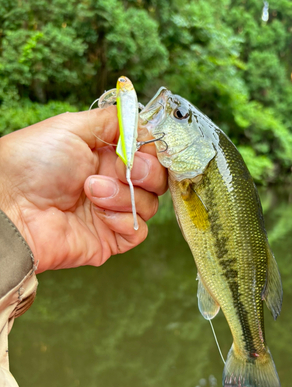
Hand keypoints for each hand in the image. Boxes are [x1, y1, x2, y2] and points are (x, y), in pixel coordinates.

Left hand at [0, 106, 166, 272]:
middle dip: (147, 172)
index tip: (138, 149)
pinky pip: (139, 231)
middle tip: (125, 170)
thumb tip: (139, 120)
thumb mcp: (71, 127)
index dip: (150, 151)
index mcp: (105, 155)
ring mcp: (113, 212)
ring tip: (91, 191)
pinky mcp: (111, 238)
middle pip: (155, 179)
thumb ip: (112, 121)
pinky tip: (100, 215)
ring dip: (124, 195)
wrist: (12, 207)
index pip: (148, 153)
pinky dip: (124, 220)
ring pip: (150, 204)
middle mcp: (112, 183)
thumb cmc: (32, 164)